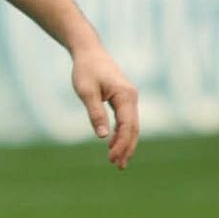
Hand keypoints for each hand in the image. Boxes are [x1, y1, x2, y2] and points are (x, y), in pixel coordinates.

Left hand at [70, 42, 138, 168]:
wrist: (89, 51)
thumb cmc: (85, 70)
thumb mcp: (86, 92)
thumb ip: (95, 113)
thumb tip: (103, 136)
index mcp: (126, 96)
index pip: (127, 126)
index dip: (121, 144)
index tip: (112, 158)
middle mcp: (132, 98)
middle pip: (133, 129)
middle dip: (126, 148)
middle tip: (117, 165)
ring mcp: (129, 98)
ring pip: (131, 126)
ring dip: (125, 143)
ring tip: (117, 161)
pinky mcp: (123, 99)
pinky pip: (126, 120)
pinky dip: (121, 133)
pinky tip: (113, 144)